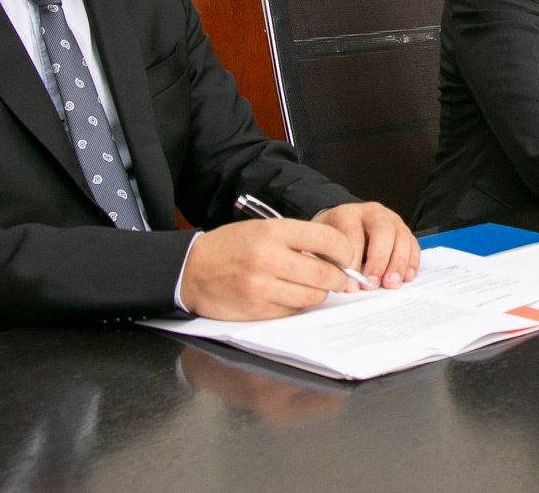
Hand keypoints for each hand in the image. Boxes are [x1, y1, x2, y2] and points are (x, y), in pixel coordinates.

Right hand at [177, 219, 355, 319]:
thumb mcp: (263, 229)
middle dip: (339, 278)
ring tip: (311, 285)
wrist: (191, 270)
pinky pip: (293, 310)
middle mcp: (269, 258)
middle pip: (326, 273)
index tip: (346, 257)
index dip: (345, 251)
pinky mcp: (257, 309)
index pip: (328, 239)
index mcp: (274, 232)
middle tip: (339, 278)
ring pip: (313, 296)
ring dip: (318, 293)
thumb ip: (298, 239)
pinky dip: (297, 304)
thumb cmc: (231, 247)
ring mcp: (262, 286)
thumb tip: (336, 255)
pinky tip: (288, 294)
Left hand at [313, 202, 419, 288]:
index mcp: (348, 213)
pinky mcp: (403, 230)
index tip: (351, 281)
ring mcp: (391, 219)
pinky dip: (411, 262)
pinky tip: (406, 277)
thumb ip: (323, 257)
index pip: (353, 232)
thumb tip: (329, 276)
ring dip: (398, 263)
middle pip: (382, 230)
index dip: (353, 258)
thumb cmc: (333, 236)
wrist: (344, 223)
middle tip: (372, 283)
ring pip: (401, 237)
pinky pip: (413, 244)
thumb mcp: (321, 242)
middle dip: (379, 260)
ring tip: (391, 284)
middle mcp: (372, 212)